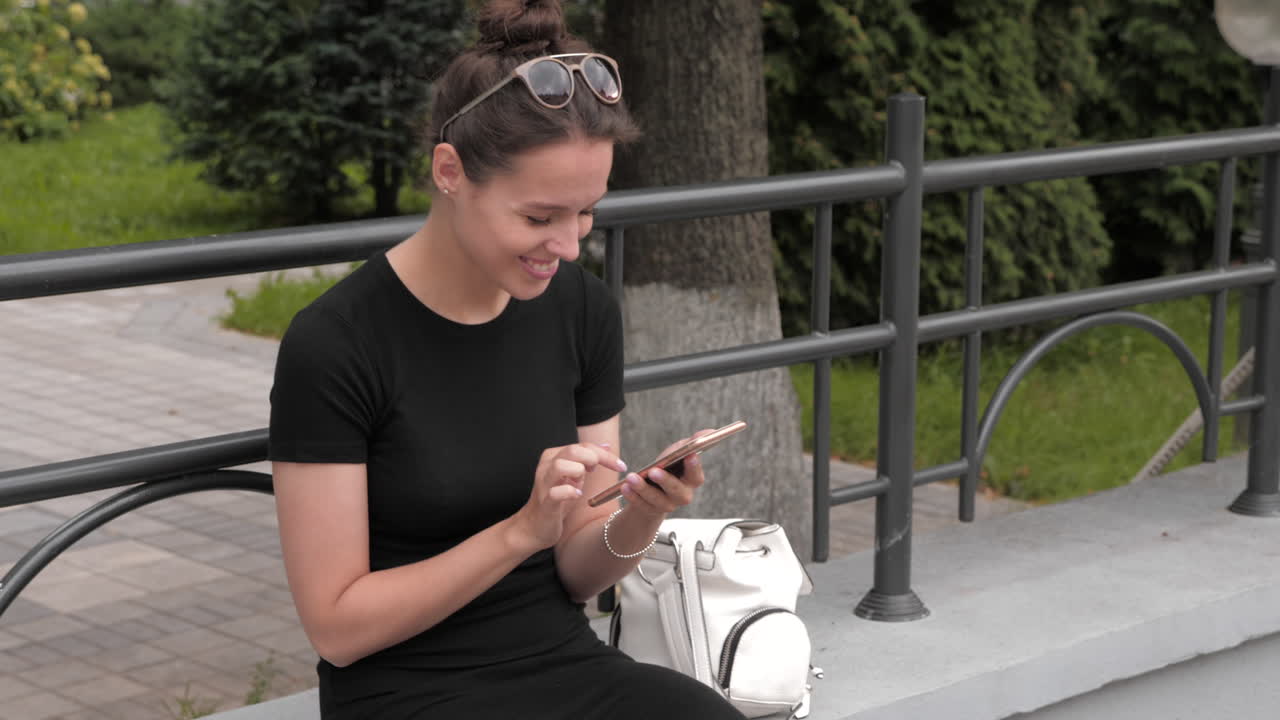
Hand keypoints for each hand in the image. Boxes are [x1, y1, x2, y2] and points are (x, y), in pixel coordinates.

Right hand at [510, 442, 626, 552]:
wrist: (534, 526)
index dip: (605, 454)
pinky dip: (570, 492)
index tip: (621, 465)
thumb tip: (606, 445)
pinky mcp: (545, 503)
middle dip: (593, 458)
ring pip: (560, 465)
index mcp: (554, 456)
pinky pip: (556, 492)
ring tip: (582, 483)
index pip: (583, 446)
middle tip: (599, 472)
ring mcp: (544, 484)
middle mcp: (547, 466)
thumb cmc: (557, 500)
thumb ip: (587, 461)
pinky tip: (577, 495)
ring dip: (578, 471)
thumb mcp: (574, 477)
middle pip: (572, 451)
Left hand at [619, 429, 713, 516]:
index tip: (689, 455)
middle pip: (676, 491)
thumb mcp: (678, 453)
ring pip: (656, 499)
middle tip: (653, 471)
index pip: (696, 476)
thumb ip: (692, 443)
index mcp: (692, 480)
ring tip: (631, 478)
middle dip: (665, 481)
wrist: (653, 488)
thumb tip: (710, 431)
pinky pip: (641, 505)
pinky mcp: (651, 510)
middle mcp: (683, 496)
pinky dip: (633, 496)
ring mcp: (667, 505)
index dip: (694, 467)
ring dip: (643, 488)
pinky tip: (624, 487)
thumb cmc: (669, 467)